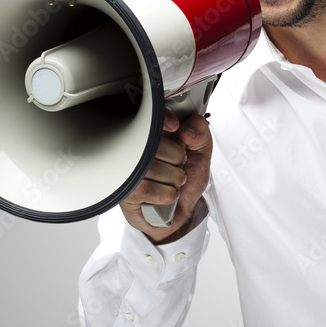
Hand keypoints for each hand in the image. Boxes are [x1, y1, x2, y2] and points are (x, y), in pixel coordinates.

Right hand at [119, 110, 211, 243]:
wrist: (181, 209)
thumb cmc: (186, 177)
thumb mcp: (201, 151)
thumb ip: (200, 133)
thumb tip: (187, 130)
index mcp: (151, 134)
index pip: (148, 117)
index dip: (161, 118)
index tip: (174, 125)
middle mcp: (134, 150)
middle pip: (153, 144)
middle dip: (177, 158)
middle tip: (179, 165)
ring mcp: (127, 171)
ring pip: (150, 167)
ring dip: (173, 178)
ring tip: (174, 180)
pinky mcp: (125, 193)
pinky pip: (146, 189)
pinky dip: (165, 193)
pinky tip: (167, 193)